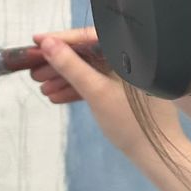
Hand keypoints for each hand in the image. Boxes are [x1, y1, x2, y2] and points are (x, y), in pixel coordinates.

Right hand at [30, 30, 182, 162]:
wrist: (156, 153)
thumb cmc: (131, 122)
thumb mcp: (96, 92)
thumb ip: (71, 67)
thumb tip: (48, 44)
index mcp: (128, 52)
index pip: (89, 37)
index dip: (60, 39)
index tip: (37, 41)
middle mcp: (128, 59)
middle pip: (87, 54)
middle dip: (59, 62)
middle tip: (34, 70)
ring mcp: (126, 75)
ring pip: (90, 70)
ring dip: (64, 78)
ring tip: (41, 87)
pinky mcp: (123, 90)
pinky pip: (97, 83)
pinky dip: (78, 89)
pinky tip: (56, 96)